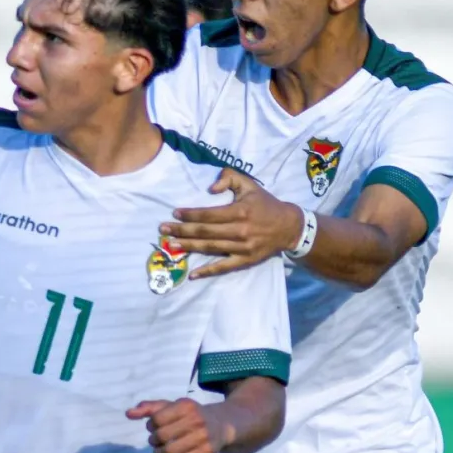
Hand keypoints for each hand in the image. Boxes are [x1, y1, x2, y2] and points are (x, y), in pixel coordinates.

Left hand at [126, 398, 233, 452]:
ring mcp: (203, 437)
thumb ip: (149, 408)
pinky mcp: (208, 452)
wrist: (221, 423)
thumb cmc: (190, 414)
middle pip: (162, 436)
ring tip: (161, 451)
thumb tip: (128, 413)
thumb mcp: (172, 406)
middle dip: (153, 441)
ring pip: (171, 452)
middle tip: (155, 442)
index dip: (150, 426)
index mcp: (185, 405)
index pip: (156, 419)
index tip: (153, 427)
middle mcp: (196, 420)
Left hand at [160, 168, 301, 278]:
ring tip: (170, 245)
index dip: (190, 214)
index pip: (208, 215)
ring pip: (210, 248)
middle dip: (182, 231)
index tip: (175, 213)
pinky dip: (207, 272)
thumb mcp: (249, 184)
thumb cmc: (265, 204)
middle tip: (163, 230)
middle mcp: (239, 231)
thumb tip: (210, 188)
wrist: (289, 226)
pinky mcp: (245, 260)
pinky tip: (192, 274)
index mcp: (239, 212)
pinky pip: (223, 267)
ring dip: (189, 247)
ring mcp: (242, 248)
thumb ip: (229, 178)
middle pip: (205, 232)